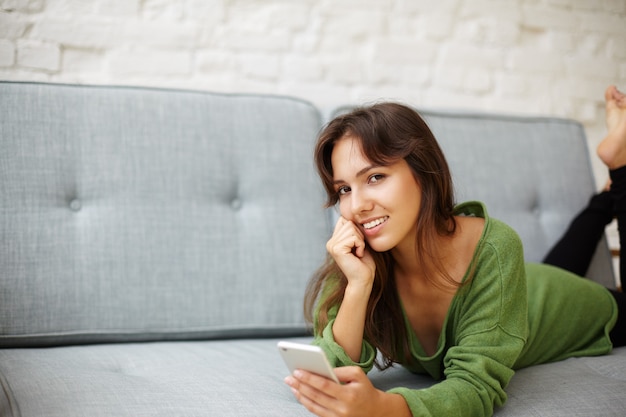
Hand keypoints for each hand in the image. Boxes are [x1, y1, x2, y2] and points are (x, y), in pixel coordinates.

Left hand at [284, 367, 409, 416]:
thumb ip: (341, 370)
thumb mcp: (358, 375)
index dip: (309, 378)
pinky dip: (306, 403)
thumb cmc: (365, 389)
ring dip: (300, 395)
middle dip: (300, 385)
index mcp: (348, 395)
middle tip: (289, 377)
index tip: (297, 371)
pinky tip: (299, 394)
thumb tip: (324, 369)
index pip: (324, 385)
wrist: (375, 411)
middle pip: (316, 396)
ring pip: (313, 406)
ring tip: (291, 385)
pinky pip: (316, 412)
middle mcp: (342, 409)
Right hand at [326, 217, 375, 286]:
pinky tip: (358, 255)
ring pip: (351, 228)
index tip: (358, 244)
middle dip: (359, 235)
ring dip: (360, 240)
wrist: (363, 280)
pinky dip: (360, 245)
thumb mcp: (359, 242)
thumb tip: (355, 216)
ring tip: (358, 252)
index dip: (356, 229)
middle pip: (348, 222)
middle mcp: (330, 242)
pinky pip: (353, 237)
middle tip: (359, 249)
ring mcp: (332, 245)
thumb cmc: (365, 263)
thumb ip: (354, 230)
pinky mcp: (337, 249)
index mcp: (334, 240)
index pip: (344, 219)